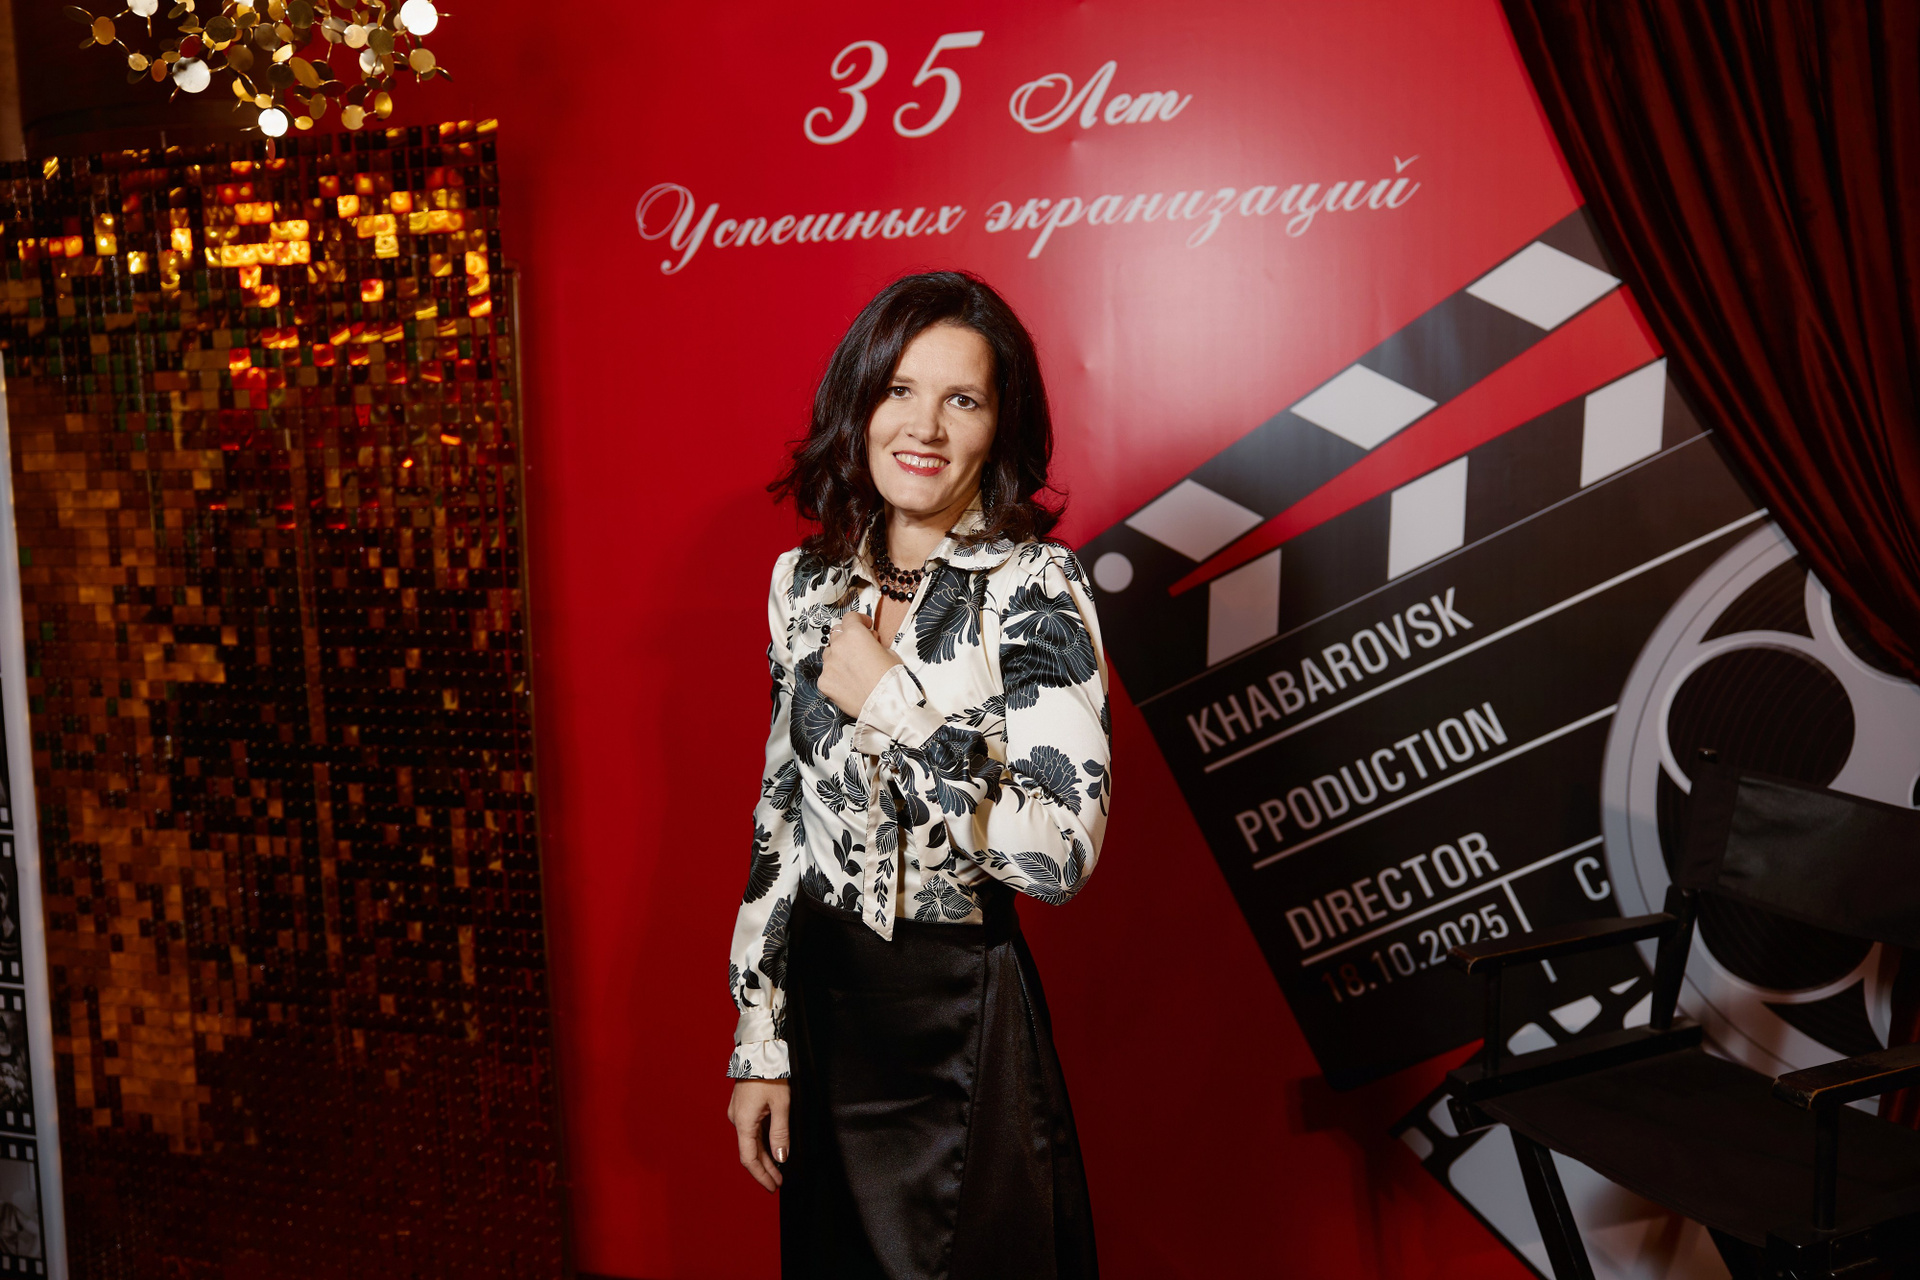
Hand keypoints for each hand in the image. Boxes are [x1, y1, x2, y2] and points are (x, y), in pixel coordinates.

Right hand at [727, 1078, 790, 1192]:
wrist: (759, 1050)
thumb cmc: (770, 1075)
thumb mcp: (781, 1106)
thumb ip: (780, 1134)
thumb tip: (781, 1158)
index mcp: (744, 1123)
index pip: (749, 1159)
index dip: (761, 1175)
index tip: (772, 1187)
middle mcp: (737, 1120)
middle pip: (750, 1152)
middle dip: (765, 1169)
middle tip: (778, 1183)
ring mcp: (738, 1113)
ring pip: (751, 1142)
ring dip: (764, 1156)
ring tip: (778, 1170)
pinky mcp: (743, 1106)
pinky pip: (751, 1130)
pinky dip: (761, 1143)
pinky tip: (772, 1149)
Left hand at [818, 610, 903, 717]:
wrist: (885, 705)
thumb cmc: (892, 679)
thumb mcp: (889, 652)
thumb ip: (873, 643)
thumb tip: (868, 642)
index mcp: (855, 634)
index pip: (850, 618)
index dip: (859, 620)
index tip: (864, 625)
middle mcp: (838, 646)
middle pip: (837, 634)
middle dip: (847, 638)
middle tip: (859, 648)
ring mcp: (828, 665)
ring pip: (829, 654)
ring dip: (839, 656)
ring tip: (853, 669)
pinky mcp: (824, 682)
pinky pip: (827, 674)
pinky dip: (835, 676)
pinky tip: (848, 684)